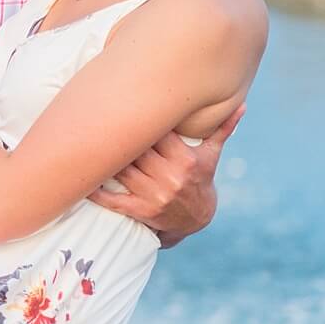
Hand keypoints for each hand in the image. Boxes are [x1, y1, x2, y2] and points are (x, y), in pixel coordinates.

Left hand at [88, 104, 245, 247]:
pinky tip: (82, 177)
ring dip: (104, 157)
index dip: (140, 120)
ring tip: (87, 139)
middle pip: (136, 149)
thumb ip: (222, 129)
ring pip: (122, 170)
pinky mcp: (141, 212)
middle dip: (119, 136)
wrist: (197, 219)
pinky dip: (96, 190)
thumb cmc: (200, 179)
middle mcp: (170, 178)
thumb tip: (241, 106)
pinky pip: (113, 199)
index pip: (157, 133)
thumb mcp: (211, 156)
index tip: (124, 104)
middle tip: (97, 116)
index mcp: (185, 160)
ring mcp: (154, 196)